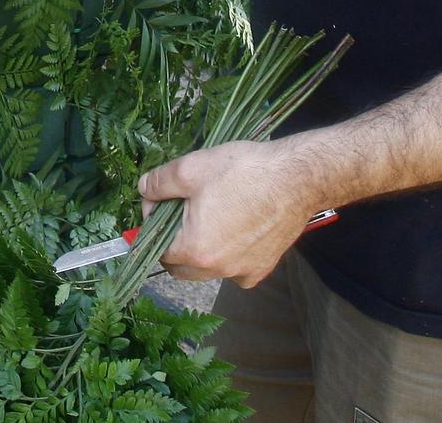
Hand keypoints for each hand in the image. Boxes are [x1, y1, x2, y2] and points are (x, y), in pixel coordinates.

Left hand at [138, 140, 324, 287]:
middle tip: (182, 210)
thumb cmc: (243, 172)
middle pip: (181, 267)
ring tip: (210, 215)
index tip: (162, 202)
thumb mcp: (190, 168)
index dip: (154, 225)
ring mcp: (243, 272)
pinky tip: (234, 229)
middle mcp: (218, 270)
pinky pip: (235, 270)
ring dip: (200, 250)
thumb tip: (143, 189)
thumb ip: (159, 182)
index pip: (158, 250)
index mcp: (195, 250)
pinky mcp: (263, 268)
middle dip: (173, 243)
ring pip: (207, 269)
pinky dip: (228, 256)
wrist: (297, 178)